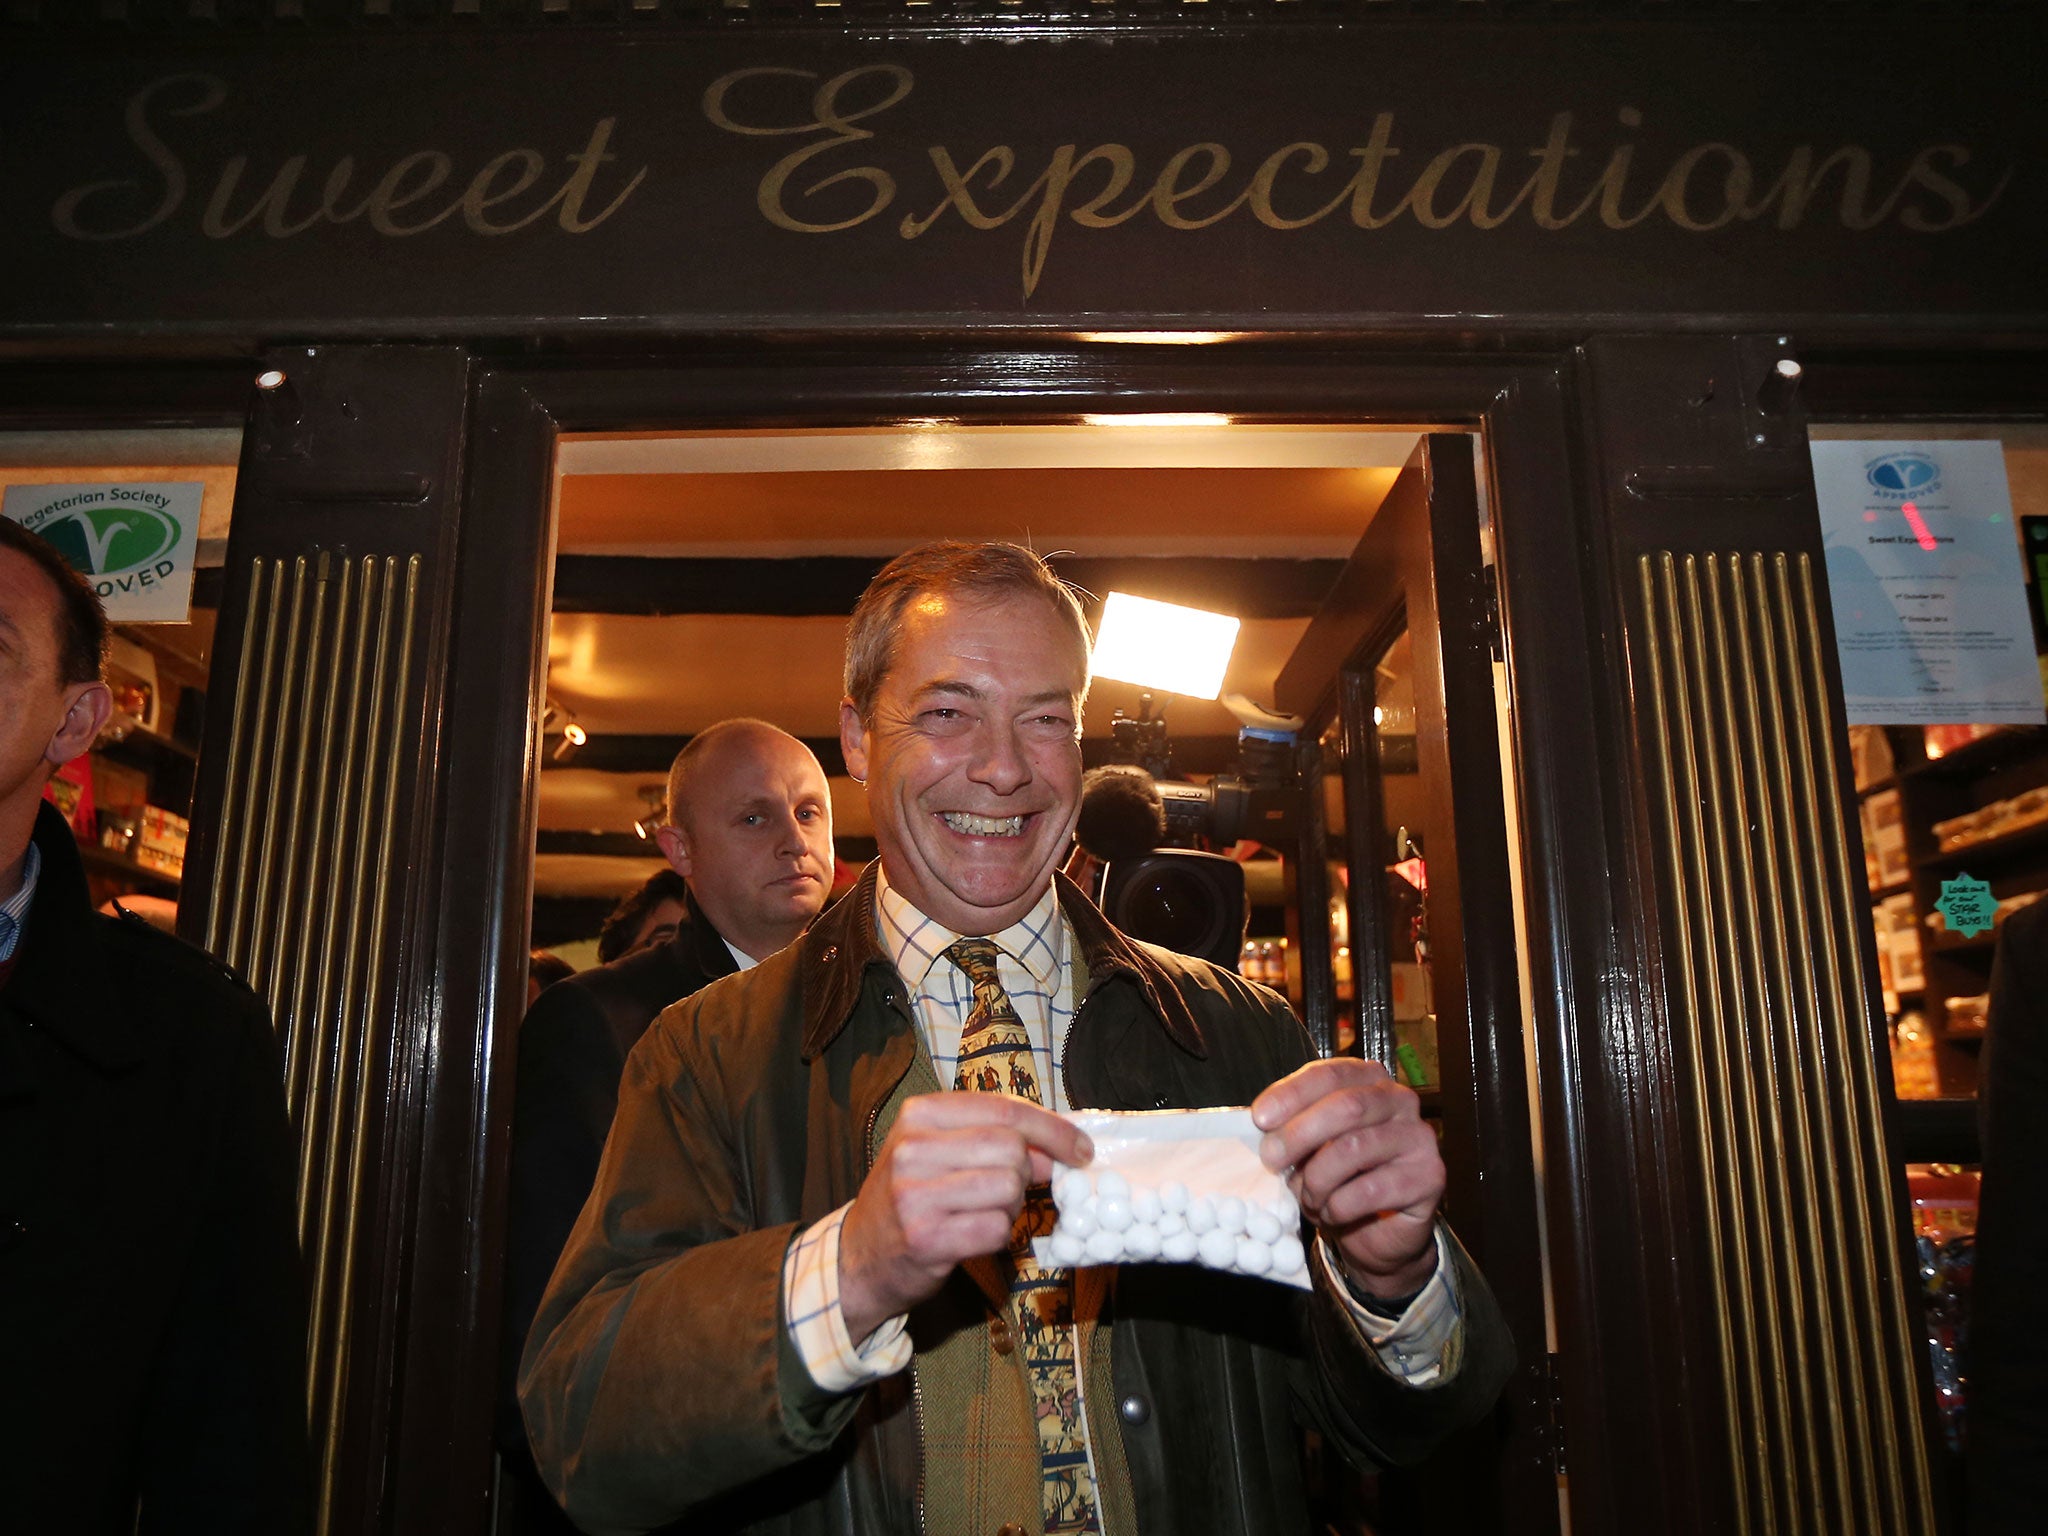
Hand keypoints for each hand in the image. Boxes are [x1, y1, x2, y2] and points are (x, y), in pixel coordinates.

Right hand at [838, 1092, 1092, 1341]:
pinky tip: (973, 1234)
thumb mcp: (939, 1150)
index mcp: (919, 1114)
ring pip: (1008, 1188)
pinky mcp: (925, 1239)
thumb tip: (1059, 1148)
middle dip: (1027, 1171)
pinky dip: (998, 1235)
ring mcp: (915, 1195)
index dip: (1053, 1129)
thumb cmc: (910, 1196)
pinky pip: (996, 1229)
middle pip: (1012, 1149)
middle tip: (1011, 1188)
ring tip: (984, 1211)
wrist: (860, 1256)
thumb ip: (993, 1138)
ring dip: (1012, 1206)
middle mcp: (912, 1149)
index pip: (1005, 1110)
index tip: (1081, 1147)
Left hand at [1252, 1058, 1442, 1299]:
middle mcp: (1400, 1101)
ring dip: (1317, 1179)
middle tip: (1271, 1159)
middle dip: (1299, 1134)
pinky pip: (1370, 1190)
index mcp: (1369, 1080)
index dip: (1291, 1094)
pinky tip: (1332, 1213)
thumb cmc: (1340, 1179)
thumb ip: (1292, 1127)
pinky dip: (1338, 1206)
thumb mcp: (1309, 1147)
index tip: (1260, 1119)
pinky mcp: (1430, 1177)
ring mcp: (1419, 1137)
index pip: (1329, 1074)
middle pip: (1345, 1107)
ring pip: (1353, 1150)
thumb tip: (1263, 1123)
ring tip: (1308, 1197)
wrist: (1377, 1232)